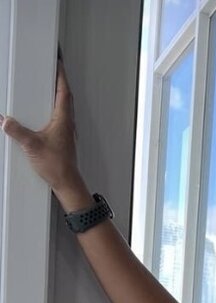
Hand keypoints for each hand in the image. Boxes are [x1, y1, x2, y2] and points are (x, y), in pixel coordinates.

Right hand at [0, 53, 80, 192]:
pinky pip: (60, 120)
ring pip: (64, 109)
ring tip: (49, 89)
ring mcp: (67, 132)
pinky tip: (47, 114)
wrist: (66, 184)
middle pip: (65, 97)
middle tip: (53, 72)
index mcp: (63, 119)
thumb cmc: (57, 167)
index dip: (61, 76)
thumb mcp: (32, 146)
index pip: (64, 92)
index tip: (58, 64)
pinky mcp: (63, 140)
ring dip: (58, 97)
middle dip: (59, 83)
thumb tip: (5, 120)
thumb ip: (17, 131)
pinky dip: (54, 111)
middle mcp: (67, 124)